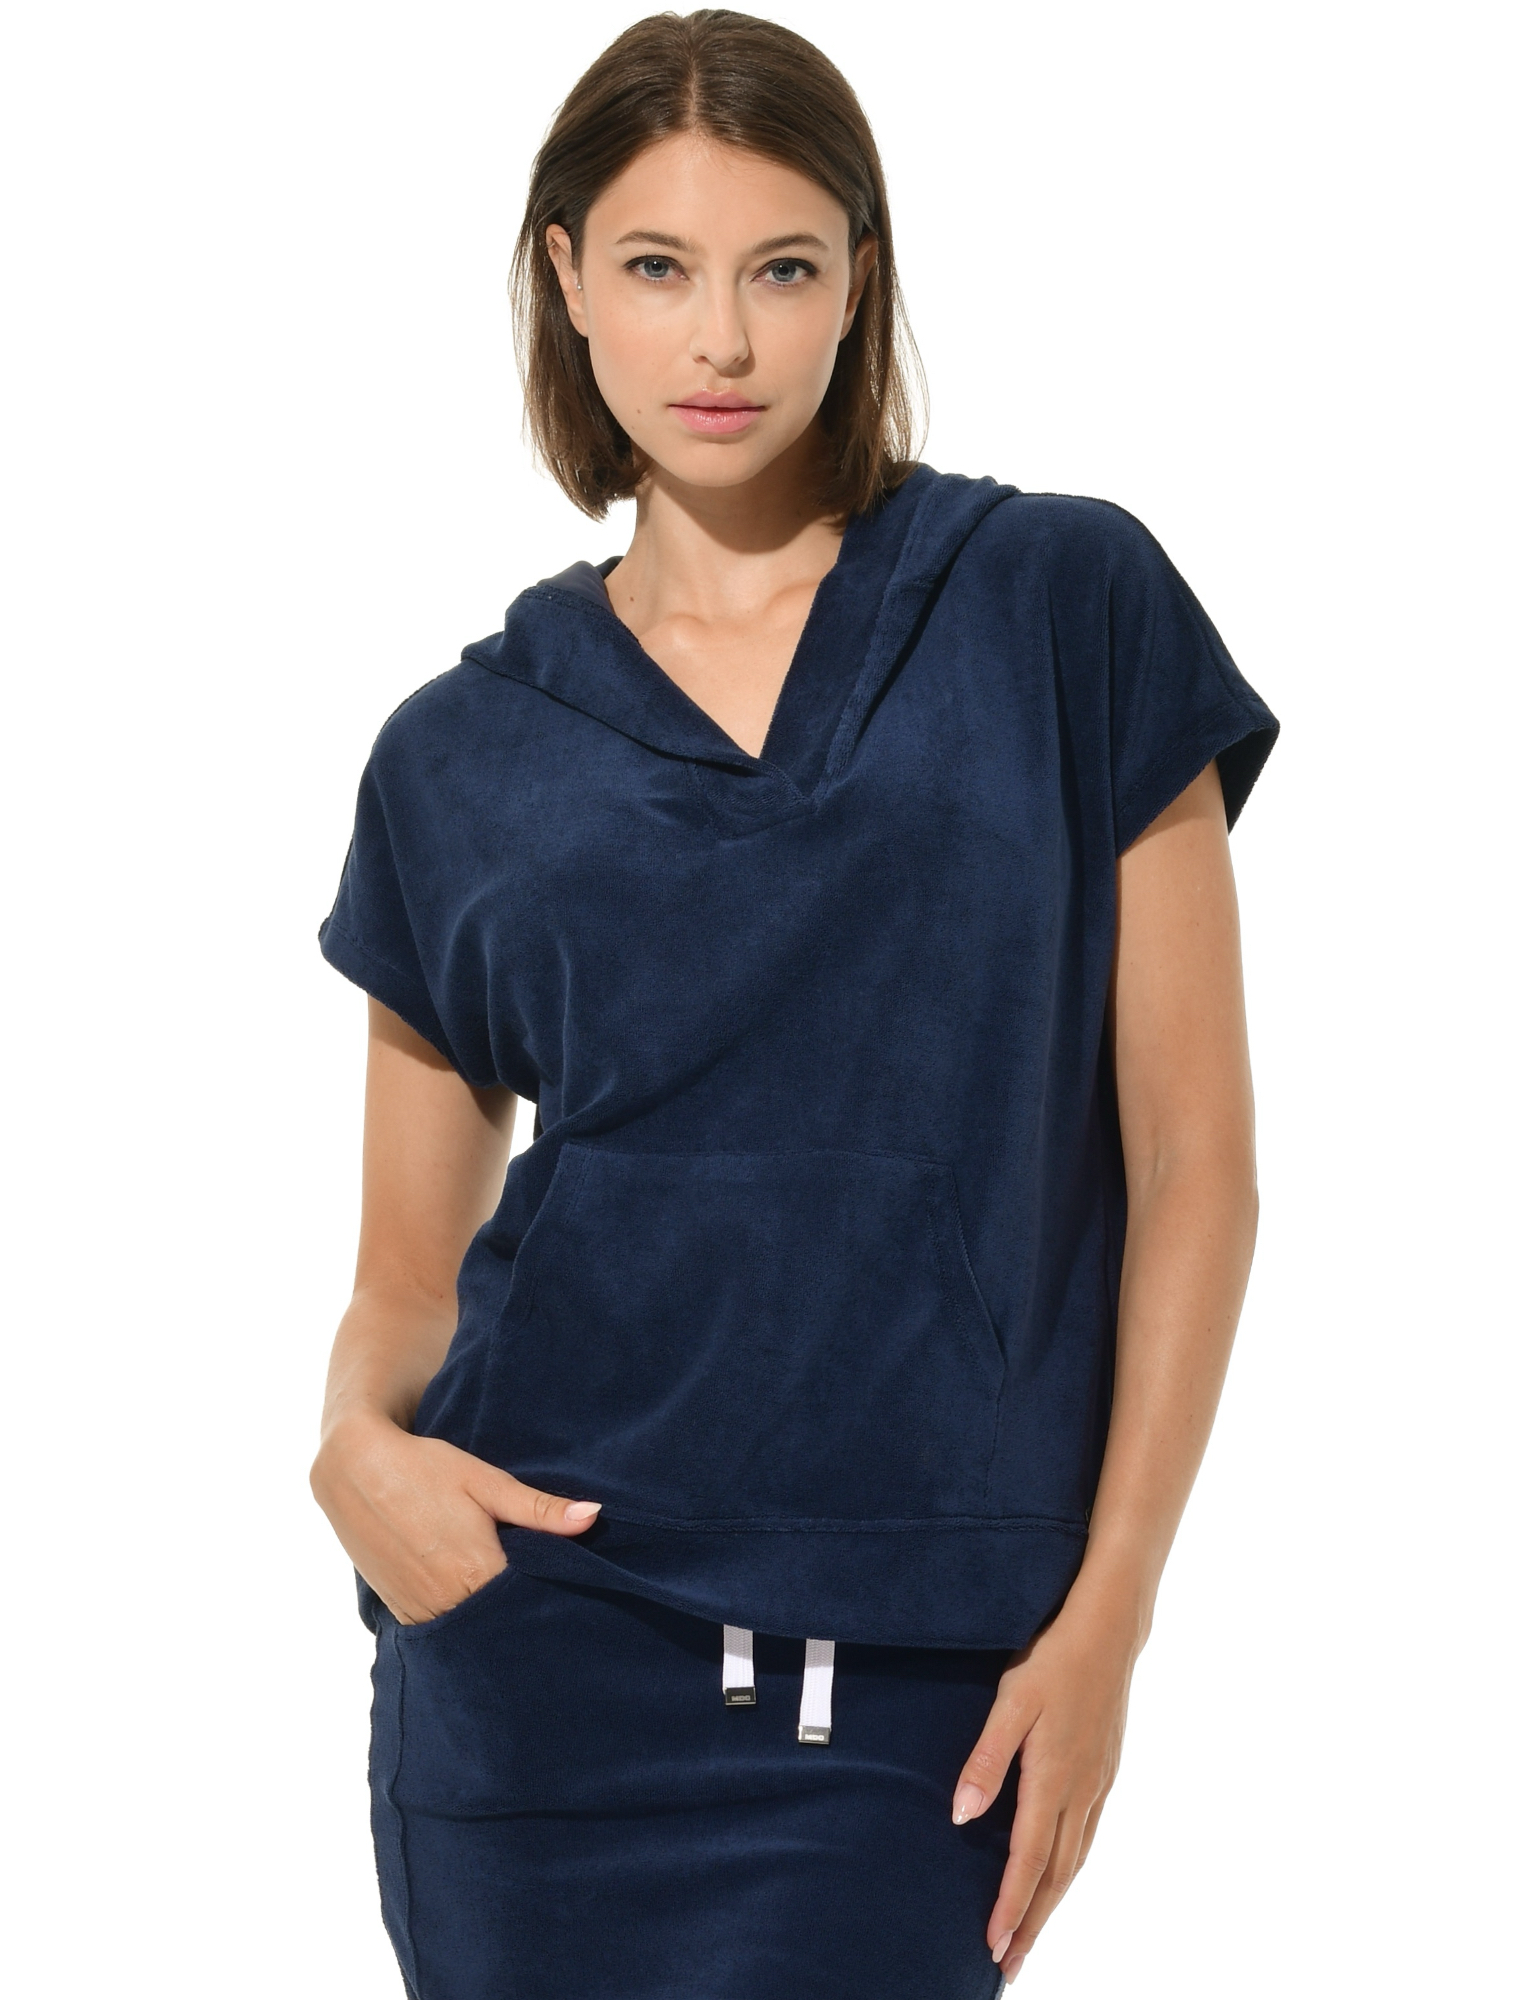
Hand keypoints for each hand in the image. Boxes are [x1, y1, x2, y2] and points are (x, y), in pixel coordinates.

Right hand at [310, 1409, 600, 1624]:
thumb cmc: (424, 1468)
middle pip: (498, 1624)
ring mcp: (419, 1611)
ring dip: (488, 1622)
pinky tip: (472, 1603)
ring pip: (467, 1632)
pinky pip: (439, 1629)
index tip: (573, 1599)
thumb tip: (594, 1516)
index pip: (529, 1606)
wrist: (352, 1468)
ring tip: (513, 1606)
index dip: (551, 1603)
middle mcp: (447, 1601)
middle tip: (551, 1607)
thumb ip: (540, 1509)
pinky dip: (458, 1621)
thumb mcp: (486, 1482)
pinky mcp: (399, 1612)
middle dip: (522, 1616)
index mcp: (476, 1571)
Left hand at [951, 1599, 1137, 1982]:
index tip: (993, 1945)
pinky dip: (1069, 1870)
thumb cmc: (1053, 1659)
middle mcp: (1081, 1791)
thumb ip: (986, 1759)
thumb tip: (962, 1815)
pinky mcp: (1105, 1772)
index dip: (1011, 1906)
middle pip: (1056, 1876)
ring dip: (1051, 1903)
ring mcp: (1098, 1784)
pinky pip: (1086, 1837)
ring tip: (1029, 1934)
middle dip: (1032, 1924)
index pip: (1029, 1860)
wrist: (1109, 1630)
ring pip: (1074, 1861)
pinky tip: (1059, 1875)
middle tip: (1009, 1965)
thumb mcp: (1010, 1701)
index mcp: (1053, 1778)